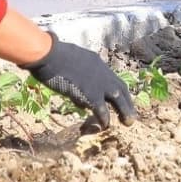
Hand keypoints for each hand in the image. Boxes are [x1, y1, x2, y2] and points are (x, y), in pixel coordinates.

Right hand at [22, 34, 137, 128]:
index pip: (112, 78)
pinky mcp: (91, 94)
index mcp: (96, 62)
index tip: (121, 100)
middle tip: (131, 114)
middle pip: (120, 88)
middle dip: (127, 102)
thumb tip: (82, 102)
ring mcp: (98, 83)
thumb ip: (79, 80)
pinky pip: (102, 110)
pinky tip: (105, 126)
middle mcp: (102, 71)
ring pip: (118, 99)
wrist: (49, 55)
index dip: (118, 90)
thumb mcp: (70, 65)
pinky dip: (104, 119)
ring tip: (128, 122)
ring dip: (124, 111)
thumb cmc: (51, 57)